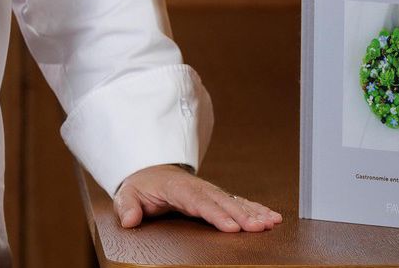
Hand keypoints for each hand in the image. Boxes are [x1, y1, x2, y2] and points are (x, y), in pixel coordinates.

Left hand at [112, 164, 282, 232]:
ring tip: (271, 222)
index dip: (216, 214)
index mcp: (177, 187)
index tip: (231, 227)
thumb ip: (127, 206)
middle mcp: (198, 187)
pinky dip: (256, 209)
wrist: (149, 171)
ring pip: (234, 201)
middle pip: (222, 201)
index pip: (198, 201)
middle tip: (259, 227)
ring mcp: (209, 191)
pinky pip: (239, 202)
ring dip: (254, 212)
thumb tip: (130, 220)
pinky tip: (271, 217)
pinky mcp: (217, 197)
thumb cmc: (140, 186)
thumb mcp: (127, 194)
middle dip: (242, 214)